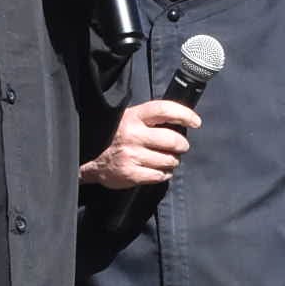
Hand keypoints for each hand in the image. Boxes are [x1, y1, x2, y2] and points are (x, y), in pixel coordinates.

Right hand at [81, 98, 200, 189]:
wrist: (88, 159)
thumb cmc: (114, 136)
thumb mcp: (127, 119)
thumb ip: (149, 119)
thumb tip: (180, 121)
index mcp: (133, 117)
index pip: (164, 110)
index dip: (184, 114)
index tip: (196, 122)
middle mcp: (133, 135)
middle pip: (172, 139)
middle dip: (182, 145)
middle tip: (180, 146)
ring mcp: (132, 156)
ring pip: (169, 160)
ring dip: (173, 161)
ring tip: (166, 159)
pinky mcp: (131, 174)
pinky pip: (160, 175)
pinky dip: (164, 174)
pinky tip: (159, 170)